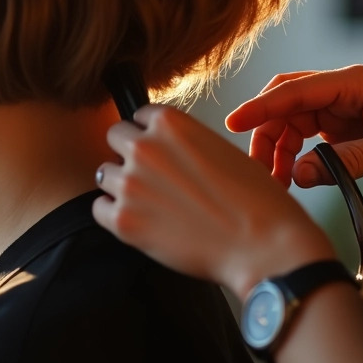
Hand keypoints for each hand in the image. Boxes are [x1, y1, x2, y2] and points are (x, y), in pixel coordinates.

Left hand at [93, 104, 334, 297]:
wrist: (262, 245)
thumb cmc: (255, 201)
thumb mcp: (221, 150)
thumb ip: (185, 143)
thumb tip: (167, 151)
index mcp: (169, 123)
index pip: (139, 116)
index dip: (150, 134)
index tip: (159, 151)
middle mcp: (144, 147)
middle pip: (115, 138)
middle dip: (129, 154)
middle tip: (151, 178)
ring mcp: (130, 184)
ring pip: (104, 174)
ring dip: (121, 186)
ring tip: (150, 204)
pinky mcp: (123, 221)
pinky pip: (100, 209)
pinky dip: (114, 216)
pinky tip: (140, 223)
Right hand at [225, 65, 362, 188]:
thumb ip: (348, 160)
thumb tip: (300, 173)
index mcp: (352, 82)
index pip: (294, 90)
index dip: (260, 107)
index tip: (232, 123)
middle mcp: (341, 92)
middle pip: (285, 104)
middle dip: (265, 131)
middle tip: (256, 167)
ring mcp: (341, 111)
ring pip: (291, 124)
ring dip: (278, 149)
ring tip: (276, 180)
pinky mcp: (344, 131)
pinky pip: (307, 140)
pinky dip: (295, 158)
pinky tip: (295, 177)